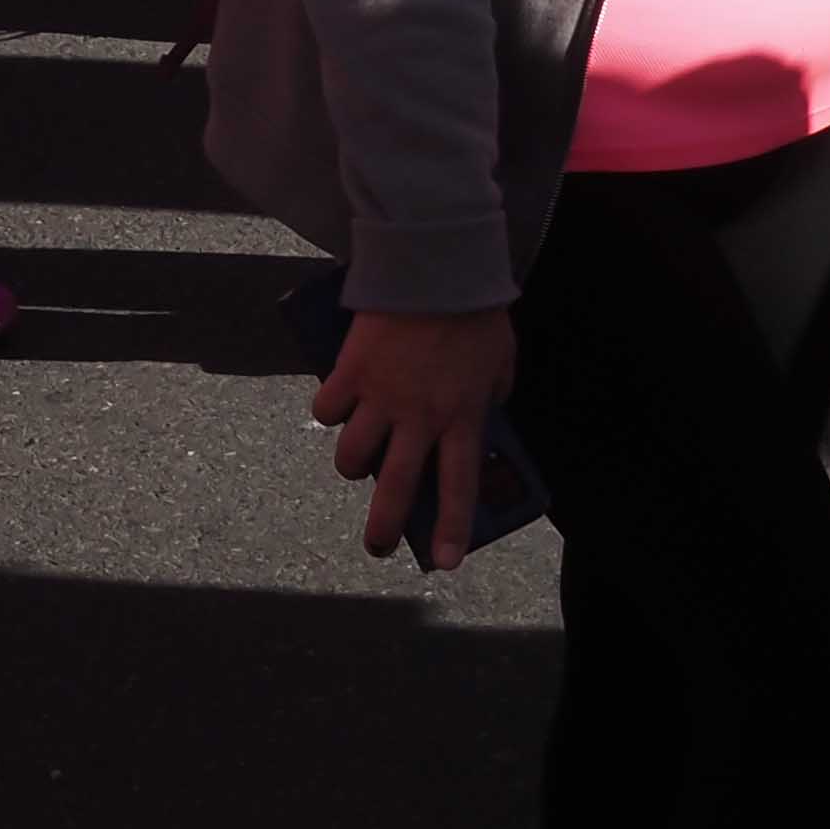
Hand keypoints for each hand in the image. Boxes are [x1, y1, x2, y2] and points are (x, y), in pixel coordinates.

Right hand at [312, 305, 513, 572]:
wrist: (435, 266)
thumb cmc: (476, 313)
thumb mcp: (502, 362)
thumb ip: (491, 394)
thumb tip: (482, 411)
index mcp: (462, 417)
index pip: (459, 487)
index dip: (451, 529)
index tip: (445, 562)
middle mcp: (418, 417)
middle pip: (396, 487)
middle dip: (384, 526)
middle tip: (378, 546)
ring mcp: (380, 396)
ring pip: (351, 454)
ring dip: (352, 464)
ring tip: (356, 461)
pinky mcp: (350, 371)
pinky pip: (327, 408)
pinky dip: (330, 411)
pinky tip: (337, 404)